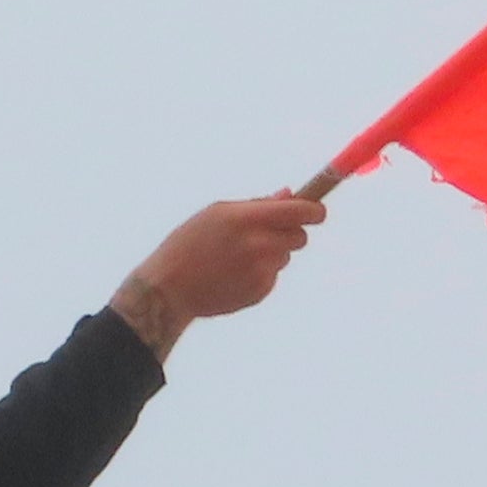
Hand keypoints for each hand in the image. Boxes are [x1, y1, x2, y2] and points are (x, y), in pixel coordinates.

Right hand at [110, 194, 326, 361]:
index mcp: (248, 218)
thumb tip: (290, 194)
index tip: (317, 211)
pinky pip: (273, 276)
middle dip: (291, 232)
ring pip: (285, 257)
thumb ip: (257, 204)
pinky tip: (233, 274)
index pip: (301, 211)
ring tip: (237, 257)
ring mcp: (262, 271)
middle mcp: (259, 245)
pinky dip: (260, 273)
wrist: (169, 289)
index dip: (315, 210)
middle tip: (268, 234)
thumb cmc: (189, 243)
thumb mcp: (217, 213)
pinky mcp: (261, 292)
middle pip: (300, 236)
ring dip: (271, 254)